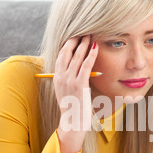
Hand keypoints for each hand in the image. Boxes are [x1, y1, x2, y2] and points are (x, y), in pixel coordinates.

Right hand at [54, 35, 97, 152]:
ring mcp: (69, 80)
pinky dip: (91, 55)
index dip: (68, 44)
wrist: (73, 121)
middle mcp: (61, 77)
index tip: (75, 36)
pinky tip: (96, 48)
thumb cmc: (72, 107)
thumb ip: (68, 79)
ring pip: (77, 57)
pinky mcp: (79, 84)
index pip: (61, 55)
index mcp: (57, 77)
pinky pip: (85, 66)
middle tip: (84, 32)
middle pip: (68, 52)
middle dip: (76, 40)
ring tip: (91, 36)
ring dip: (85, 44)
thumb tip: (75, 67)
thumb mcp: (66, 90)